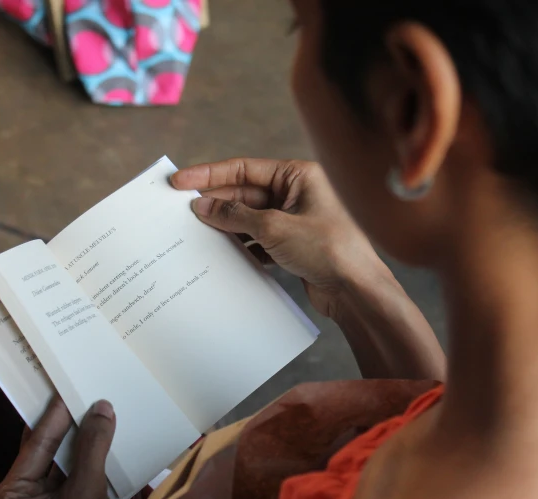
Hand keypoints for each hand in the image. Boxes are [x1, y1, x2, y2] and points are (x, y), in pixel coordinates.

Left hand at [0, 398, 117, 498]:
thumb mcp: (84, 493)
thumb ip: (91, 449)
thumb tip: (101, 409)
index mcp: (12, 496)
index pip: (36, 444)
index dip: (55, 415)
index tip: (69, 389)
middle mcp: (23, 498)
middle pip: (48, 451)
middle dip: (68, 426)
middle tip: (82, 396)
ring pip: (64, 463)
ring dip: (82, 442)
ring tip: (96, 414)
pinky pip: (76, 477)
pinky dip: (90, 461)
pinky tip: (103, 441)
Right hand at [170, 158, 392, 317]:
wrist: (356, 290)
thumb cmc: (328, 249)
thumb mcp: (275, 228)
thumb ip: (236, 215)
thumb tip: (204, 206)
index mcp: (299, 176)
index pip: (245, 169)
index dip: (210, 174)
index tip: (181, 179)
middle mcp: (298, 193)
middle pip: (246, 192)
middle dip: (216, 201)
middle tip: (182, 208)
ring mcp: (296, 219)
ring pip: (251, 217)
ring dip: (226, 224)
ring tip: (196, 230)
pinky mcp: (294, 244)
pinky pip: (259, 238)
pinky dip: (241, 243)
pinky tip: (222, 250)